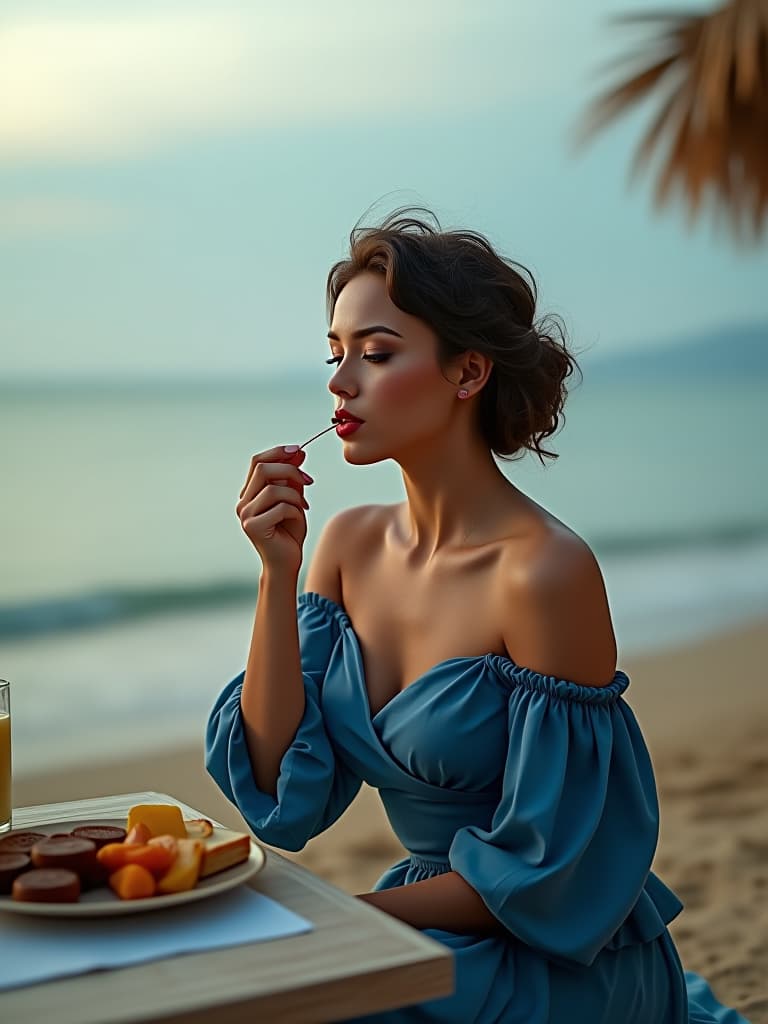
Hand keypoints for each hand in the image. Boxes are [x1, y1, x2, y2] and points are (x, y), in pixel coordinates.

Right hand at [236, 445, 313, 574]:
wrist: (287, 563)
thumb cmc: (290, 532)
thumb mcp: (293, 499)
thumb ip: (292, 478)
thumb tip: (298, 453)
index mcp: (249, 493)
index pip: (257, 462)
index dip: (278, 452)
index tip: (299, 451)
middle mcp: (243, 503)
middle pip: (262, 469)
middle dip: (289, 470)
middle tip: (308, 480)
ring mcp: (246, 515)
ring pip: (273, 489)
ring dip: (295, 495)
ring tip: (302, 507)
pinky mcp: (254, 527)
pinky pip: (280, 507)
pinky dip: (295, 511)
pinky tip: (297, 520)